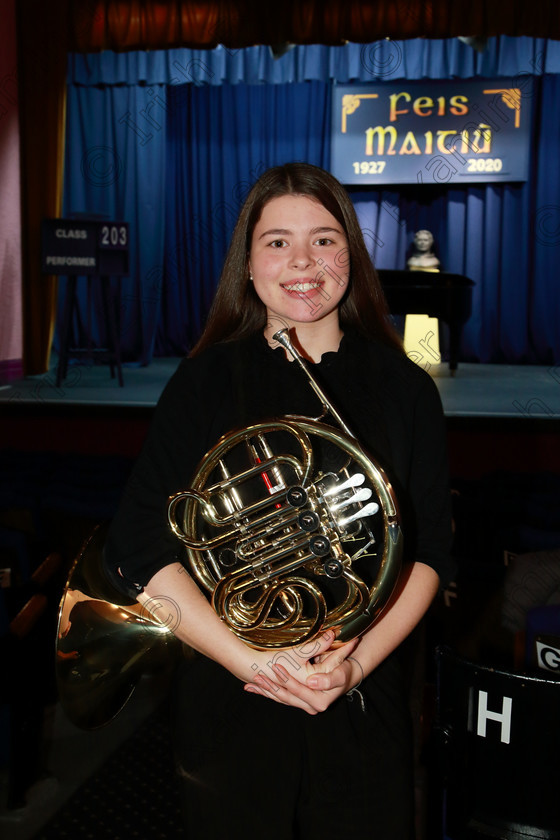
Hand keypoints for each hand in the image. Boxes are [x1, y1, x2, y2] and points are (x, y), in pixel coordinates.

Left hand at [243, 636, 360, 714]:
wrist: (347, 676)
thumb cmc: (343, 672)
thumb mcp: (340, 672)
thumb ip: (328, 678)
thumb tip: (312, 682)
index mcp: (319, 701)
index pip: (298, 691)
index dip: (286, 679)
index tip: (275, 666)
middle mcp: (311, 707)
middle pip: (286, 697)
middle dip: (270, 686)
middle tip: (256, 675)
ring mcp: (304, 705)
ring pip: (280, 698)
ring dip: (265, 690)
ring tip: (251, 683)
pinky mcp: (298, 701)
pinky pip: (279, 698)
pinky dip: (266, 693)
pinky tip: (252, 688)